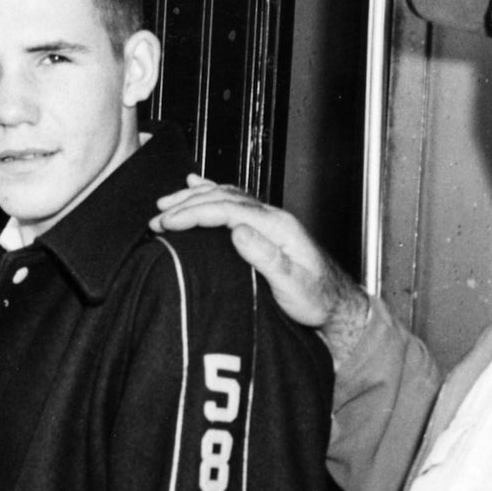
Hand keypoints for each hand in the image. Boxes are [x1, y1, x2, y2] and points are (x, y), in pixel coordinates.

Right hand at [151, 175, 367, 334]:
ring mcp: (268, 220)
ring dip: (194, 197)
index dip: (195, 213)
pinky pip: (234, 201)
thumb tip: (238, 231)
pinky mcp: (264, 228)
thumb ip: (266, 256)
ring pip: (226, 196)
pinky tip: (197, 185)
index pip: (228, 210)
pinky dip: (211, 192)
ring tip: (166, 203)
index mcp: (277, 227)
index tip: (168, 222)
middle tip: (157, 218)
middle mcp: (272, 217)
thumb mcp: (292, 285)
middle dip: (186, 205)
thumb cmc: (316, 299)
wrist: (335, 305)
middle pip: (223, 199)